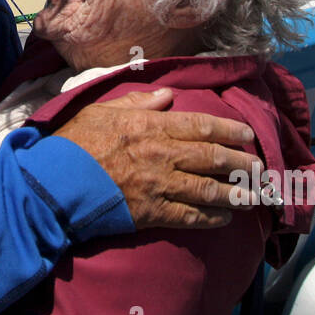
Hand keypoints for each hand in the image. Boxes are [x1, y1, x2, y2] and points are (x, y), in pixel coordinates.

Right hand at [51, 88, 259, 229]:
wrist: (54, 184)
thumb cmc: (75, 143)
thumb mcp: (103, 110)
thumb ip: (139, 103)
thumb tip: (168, 95)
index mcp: (151, 126)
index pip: (201, 125)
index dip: (229, 130)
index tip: (248, 134)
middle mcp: (161, 155)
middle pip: (212, 158)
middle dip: (241, 163)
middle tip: (261, 168)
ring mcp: (158, 187)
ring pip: (208, 190)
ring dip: (235, 194)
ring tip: (254, 196)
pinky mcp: (151, 214)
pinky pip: (189, 217)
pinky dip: (210, 218)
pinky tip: (224, 218)